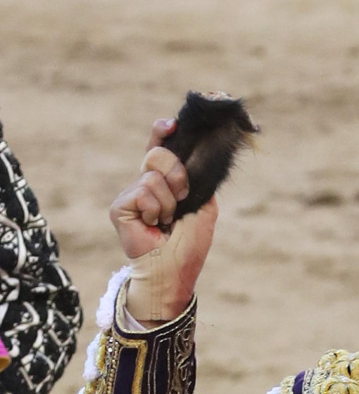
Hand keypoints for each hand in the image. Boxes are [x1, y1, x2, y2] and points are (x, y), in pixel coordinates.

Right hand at [109, 118, 216, 324]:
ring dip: (169, 201)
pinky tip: (153, 226)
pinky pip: (143, 192)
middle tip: (181, 199)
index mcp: (166, 182)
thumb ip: (199, 177)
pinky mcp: (119, 206)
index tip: (172, 124)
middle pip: (158, 154)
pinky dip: (156, 210)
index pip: (161, 149)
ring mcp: (131, 194)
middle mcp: (146, 184)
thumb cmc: (190, 242)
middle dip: (177, 175)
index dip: (163, 132)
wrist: (174, 269)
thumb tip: (198, 151)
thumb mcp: (203, 203)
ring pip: (153, 175)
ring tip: (166, 221)